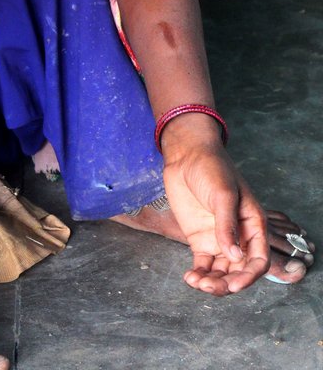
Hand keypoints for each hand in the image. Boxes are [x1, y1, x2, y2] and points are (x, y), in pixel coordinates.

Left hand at [162, 127, 269, 295]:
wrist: (186, 157)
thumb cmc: (211, 169)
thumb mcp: (223, 195)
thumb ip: (227, 226)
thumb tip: (235, 257)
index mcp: (252, 225)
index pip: (258, 259)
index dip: (249, 276)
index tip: (234, 285)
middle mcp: (238, 236)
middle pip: (238, 270)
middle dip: (227, 284)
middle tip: (209, 287)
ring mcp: (218, 239)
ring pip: (220, 272)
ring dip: (211, 283)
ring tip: (196, 282)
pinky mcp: (199, 239)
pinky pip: (203, 264)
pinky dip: (198, 274)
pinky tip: (190, 277)